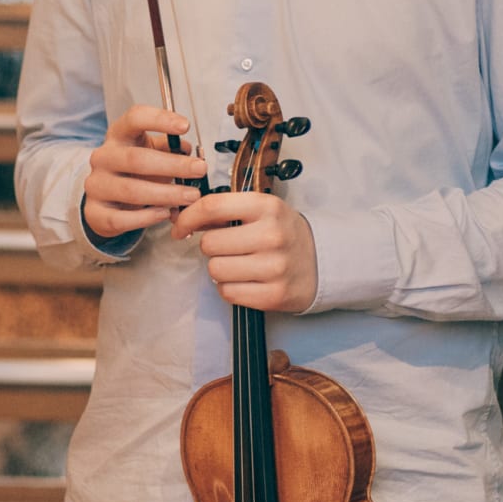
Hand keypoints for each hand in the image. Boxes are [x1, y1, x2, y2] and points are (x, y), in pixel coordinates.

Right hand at [83, 103, 206, 240]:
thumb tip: (188, 150)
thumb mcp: (152, 153)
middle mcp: (103, 157)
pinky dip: (147, 218)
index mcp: (119, 136)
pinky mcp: (95, 213)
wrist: (106, 201)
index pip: (134, 118)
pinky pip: (121, 218)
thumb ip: (170, 149)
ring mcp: (96, 185)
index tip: (185, 126)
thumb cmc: (135, 172)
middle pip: (137, 158)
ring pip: (131, 190)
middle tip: (200, 169)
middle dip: (173, 165)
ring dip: (166, 194)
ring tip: (190, 196)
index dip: (160, 119)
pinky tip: (166, 213)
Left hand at [173, 187, 316, 312]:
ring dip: (220, 269)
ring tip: (239, 265)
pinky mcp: (274, 295)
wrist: (322, 262)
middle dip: (211, 247)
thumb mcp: (262, 210)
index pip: (212, 207)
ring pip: (216, 270)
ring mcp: (274, 267)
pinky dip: (229, 288)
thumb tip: (183, 219)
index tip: (180, 227)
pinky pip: (227, 292)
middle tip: (228, 248)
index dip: (188, 218)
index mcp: (267, 207)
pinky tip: (245, 280)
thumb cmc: (283, 233)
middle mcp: (272, 235)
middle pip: (209, 244)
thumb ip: (225, 210)